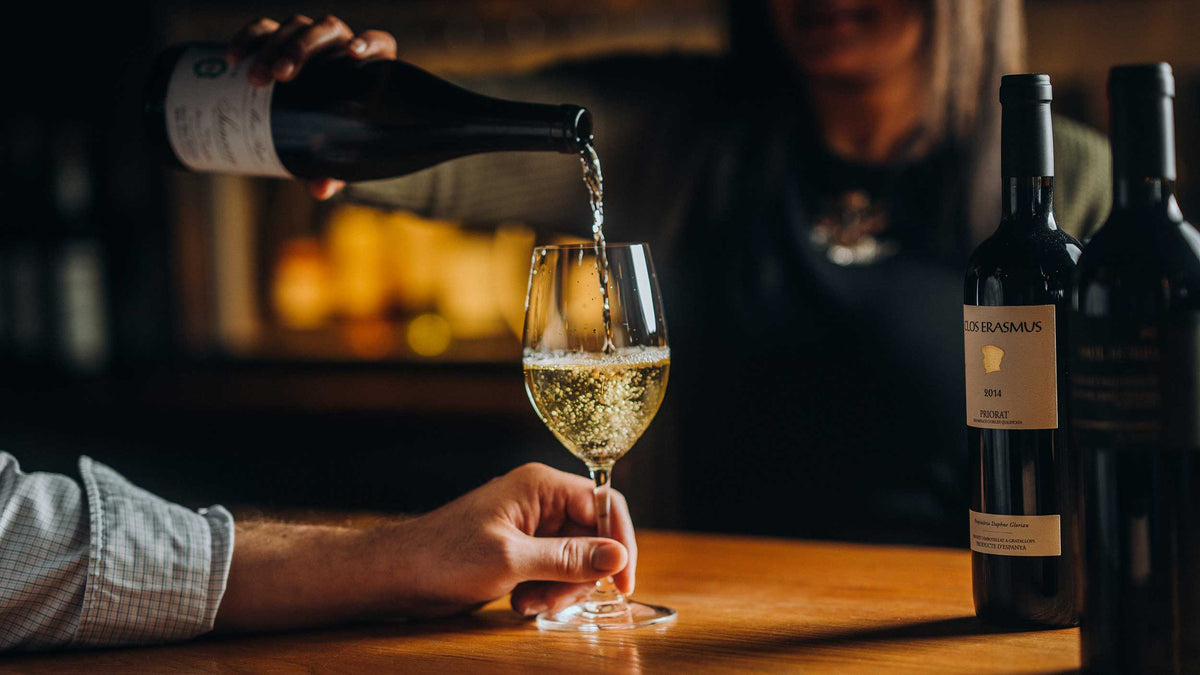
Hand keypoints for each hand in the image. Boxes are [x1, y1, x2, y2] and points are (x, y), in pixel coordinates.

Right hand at [224, 15, 397, 199]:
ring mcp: (309, 37)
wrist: (315, 119)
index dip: (369, 41)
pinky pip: (263, 29)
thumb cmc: (333, 134)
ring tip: (255, 78)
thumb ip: (333, 170)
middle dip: (301, 49)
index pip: (377, 43)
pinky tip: (231, 58)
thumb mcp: (336, 154)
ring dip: (273, 47)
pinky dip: (247, 39)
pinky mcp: (279, 37)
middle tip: (281, 76)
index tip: (354, 52)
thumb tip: (319, 189)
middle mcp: (340, 45)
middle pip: (326, 31)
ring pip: (293, 27)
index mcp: (368, 66)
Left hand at [384, 462, 637, 617]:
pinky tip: (520, 602)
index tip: (624, 583)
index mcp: (541, 485)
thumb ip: (568, 558)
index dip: (621, 542)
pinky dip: (546, 591)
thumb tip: (618, 556)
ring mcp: (530, 526)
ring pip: (576, 559)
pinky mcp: (521, 550)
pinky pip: (554, 570)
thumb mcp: (512, 560)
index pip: (605, 504)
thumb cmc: (443, 557)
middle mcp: (541, 501)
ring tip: (529, 604)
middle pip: (594, 536)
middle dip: (582, 575)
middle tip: (557, 601)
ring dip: (561, 588)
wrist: (396, 575)